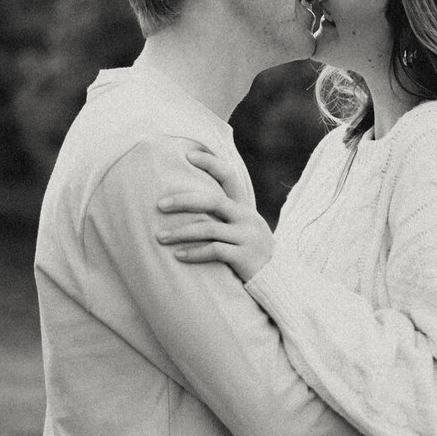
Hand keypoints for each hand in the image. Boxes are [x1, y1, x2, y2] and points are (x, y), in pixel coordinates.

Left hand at [157, 149, 273, 282]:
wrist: (277, 279)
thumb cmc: (251, 252)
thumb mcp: (243, 228)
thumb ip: (225, 215)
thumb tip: (189, 203)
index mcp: (245, 207)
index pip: (229, 176)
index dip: (210, 164)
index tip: (188, 155)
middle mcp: (247, 218)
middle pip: (212, 201)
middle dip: (183, 201)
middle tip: (159, 205)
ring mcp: (247, 237)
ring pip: (209, 228)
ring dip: (181, 233)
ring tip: (160, 237)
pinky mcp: (244, 257)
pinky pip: (214, 251)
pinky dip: (194, 253)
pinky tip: (178, 256)